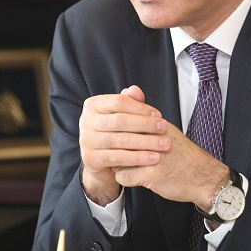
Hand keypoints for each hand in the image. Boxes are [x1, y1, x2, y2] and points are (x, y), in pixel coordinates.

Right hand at [79, 85, 169, 204]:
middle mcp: (85, 121)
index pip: (118, 102)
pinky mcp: (90, 159)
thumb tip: (135, 90)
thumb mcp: (124, 115)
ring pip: (120, 140)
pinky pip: (118, 157)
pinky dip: (138, 158)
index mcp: (93, 105)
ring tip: (164, 144)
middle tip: (165, 128)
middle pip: (119, 120)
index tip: (159, 115)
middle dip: (145, 124)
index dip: (140, 108)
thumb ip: (131, 102)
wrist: (103, 161)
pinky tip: (154, 158)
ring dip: (145, 142)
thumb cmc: (117, 132)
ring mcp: (86, 140)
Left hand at [114, 121, 228, 210]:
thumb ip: (144, 110)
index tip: (115, 136)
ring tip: (128, 165)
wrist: (203, 176)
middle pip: (117, 139)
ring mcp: (151, 155)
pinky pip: (122, 176)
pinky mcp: (150, 174)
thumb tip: (130, 89)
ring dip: (120, 163)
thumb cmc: (182, 154)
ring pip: (116, 158)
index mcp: (154, 124)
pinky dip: (127, 179)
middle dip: (115, 147)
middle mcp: (152, 137)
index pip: (122, 120)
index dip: (116, 131)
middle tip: (117, 153)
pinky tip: (136, 177)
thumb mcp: (164, 127)